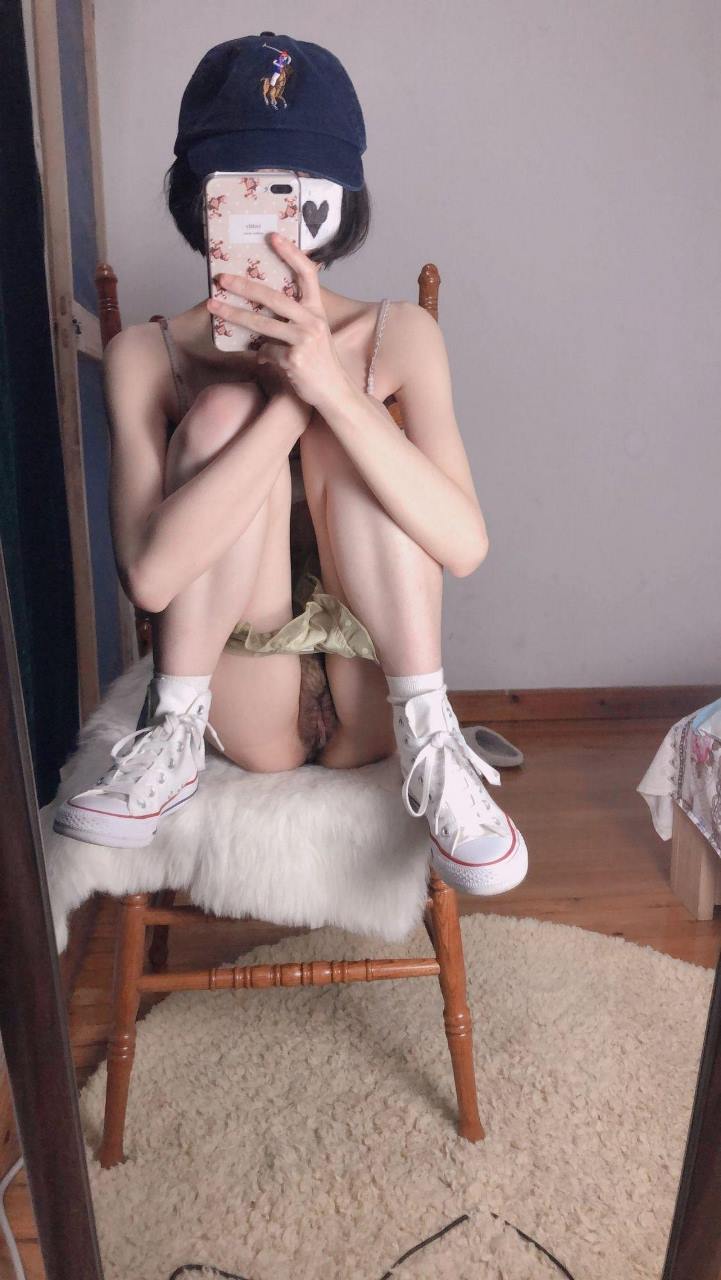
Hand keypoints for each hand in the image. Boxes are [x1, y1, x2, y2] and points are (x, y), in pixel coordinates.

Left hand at [206, 233, 351, 411]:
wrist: (334, 392)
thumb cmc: (320, 363)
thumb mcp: (313, 335)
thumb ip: (294, 321)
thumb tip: (264, 316)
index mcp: (317, 310)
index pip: (307, 274)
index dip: (291, 253)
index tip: (272, 237)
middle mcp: (313, 321)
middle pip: (274, 297)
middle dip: (244, 286)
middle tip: (222, 278)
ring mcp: (304, 340)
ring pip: (262, 324)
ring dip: (234, 314)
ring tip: (214, 306)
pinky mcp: (294, 360)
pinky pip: (266, 352)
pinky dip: (262, 356)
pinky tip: (264, 361)